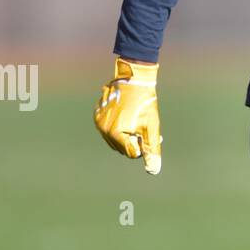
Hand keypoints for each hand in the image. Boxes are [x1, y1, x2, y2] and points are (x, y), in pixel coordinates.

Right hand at [93, 57, 161, 174]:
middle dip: (134, 141)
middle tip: (142, 127)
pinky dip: (118, 128)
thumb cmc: (145, 104)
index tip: (146, 132)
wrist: (134, 79)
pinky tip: (126, 115)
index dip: (142, 145)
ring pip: (115, 141)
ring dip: (126, 136)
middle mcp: (103, 130)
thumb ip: (152, 149)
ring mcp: (98, 122)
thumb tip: (153, 170)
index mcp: (116, 134)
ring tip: (135, 122)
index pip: (132, 153)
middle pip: (122, 148)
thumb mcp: (152, 127)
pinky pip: (108, 130)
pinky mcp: (97, 115)